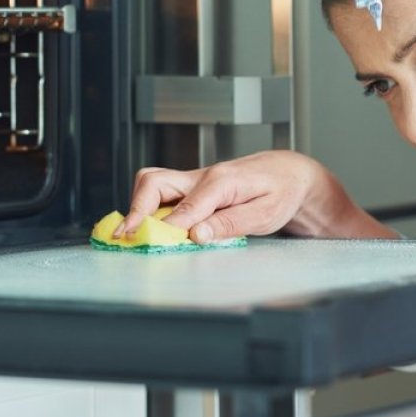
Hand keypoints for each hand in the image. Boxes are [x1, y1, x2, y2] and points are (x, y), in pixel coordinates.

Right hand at [117, 150, 392, 243]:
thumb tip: (195, 235)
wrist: (289, 173)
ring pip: (152, 185)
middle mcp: (200, 177)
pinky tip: (148, 229)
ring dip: (138, 208)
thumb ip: (229, 224)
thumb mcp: (265, 214)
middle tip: (125, 235)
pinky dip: (148, 210)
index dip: (169, 226)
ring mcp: (193, 181)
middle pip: (154, 182)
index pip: (186, 204)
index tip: (154, 243)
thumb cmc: (281, 192)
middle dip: (135, 209)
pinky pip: (161, 194)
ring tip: (130, 234)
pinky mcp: (191, 188)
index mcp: (221, 181)